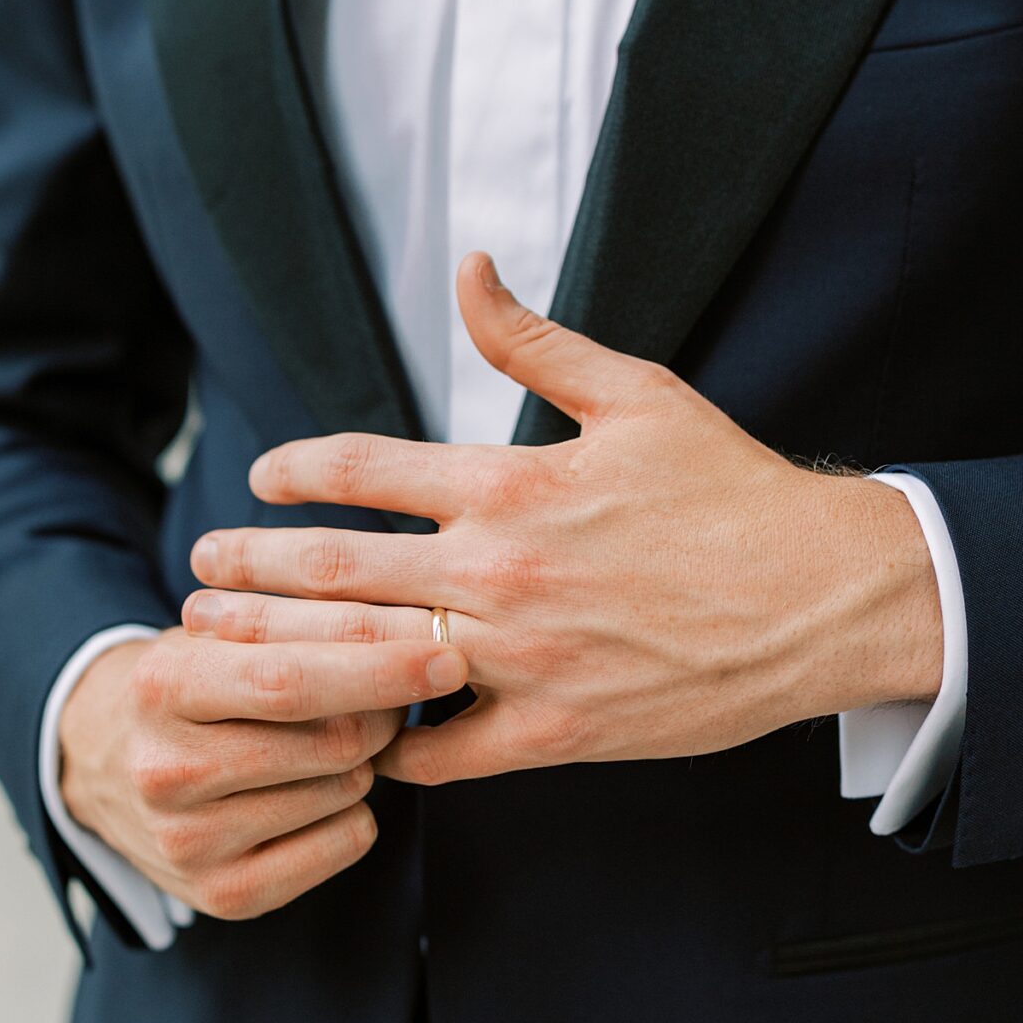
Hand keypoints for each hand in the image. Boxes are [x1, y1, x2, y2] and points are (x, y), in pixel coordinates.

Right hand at [56, 626, 466, 917]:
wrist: (101, 761)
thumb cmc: (187, 683)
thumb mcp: (216, 633)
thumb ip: (297, 623)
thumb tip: (414, 624)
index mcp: (163, 687)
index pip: (289, 678)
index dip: (379, 665)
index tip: (447, 653)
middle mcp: (167, 772)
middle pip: (330, 742)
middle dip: (384, 710)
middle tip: (392, 690)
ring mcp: (190, 843)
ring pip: (345, 791)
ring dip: (365, 759)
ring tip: (328, 739)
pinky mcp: (221, 896)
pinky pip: (345, 843)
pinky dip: (355, 812)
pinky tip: (316, 790)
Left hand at [185, 254, 942, 787]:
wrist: (821, 599)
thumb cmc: (732, 491)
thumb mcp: (637, 393)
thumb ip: (533, 340)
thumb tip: (469, 269)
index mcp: (510, 485)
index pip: (360, 470)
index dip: (292, 471)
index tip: (258, 476)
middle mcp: (500, 574)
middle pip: (333, 570)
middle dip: (250, 568)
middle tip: (200, 568)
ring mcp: (521, 661)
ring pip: (366, 661)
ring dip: (286, 656)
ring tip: (230, 651)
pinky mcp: (554, 734)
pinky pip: (441, 753)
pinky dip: (389, 746)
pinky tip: (352, 737)